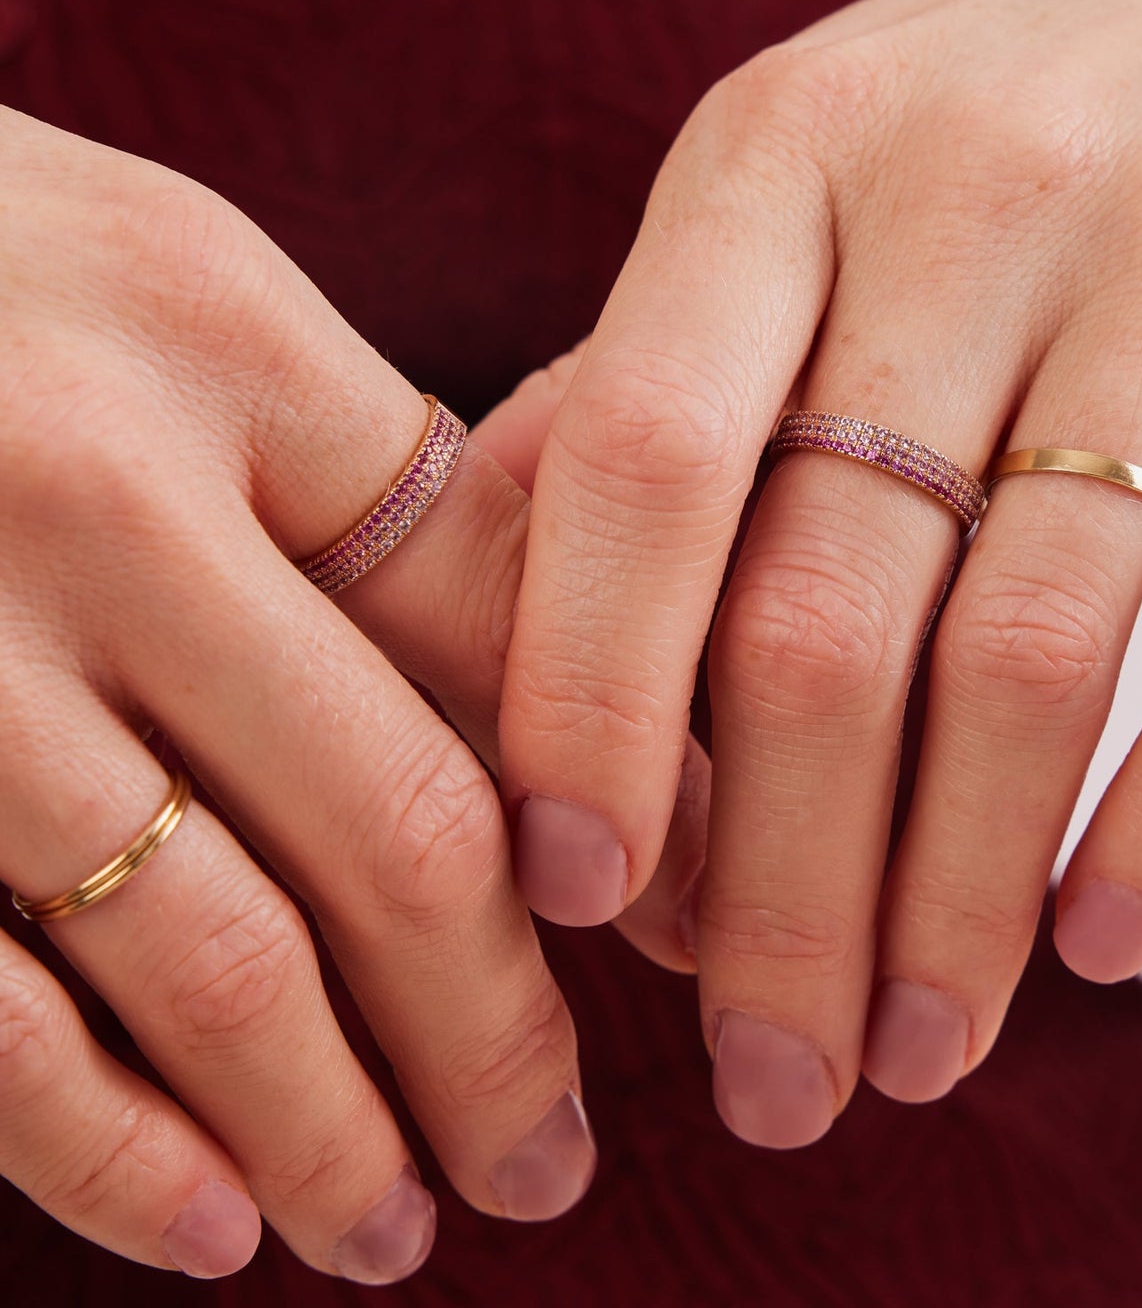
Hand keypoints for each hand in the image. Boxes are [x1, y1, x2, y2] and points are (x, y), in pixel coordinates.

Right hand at [0, 112, 605, 1280]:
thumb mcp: (179, 298)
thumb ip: (348, 473)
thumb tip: (547, 689)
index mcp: (230, 350)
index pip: (502, 621)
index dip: (621, 792)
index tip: (674, 918)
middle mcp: (95, 494)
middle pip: (396, 818)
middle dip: (499, 1027)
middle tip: (557, 1155)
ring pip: (212, 950)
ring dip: (337, 1122)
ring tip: (411, 1228)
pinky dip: (108, 1145)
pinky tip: (214, 1220)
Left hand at [496, 0, 1141, 1143]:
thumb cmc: (1005, 109)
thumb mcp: (796, 178)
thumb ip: (651, 378)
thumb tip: (500, 614)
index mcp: (777, 156)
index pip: (638, 461)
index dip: (580, 699)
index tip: (565, 894)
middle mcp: (966, 197)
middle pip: (825, 612)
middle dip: (777, 889)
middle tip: (770, 1067)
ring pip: (1031, 653)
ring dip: (960, 895)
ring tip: (921, 1043)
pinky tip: (1109, 933)